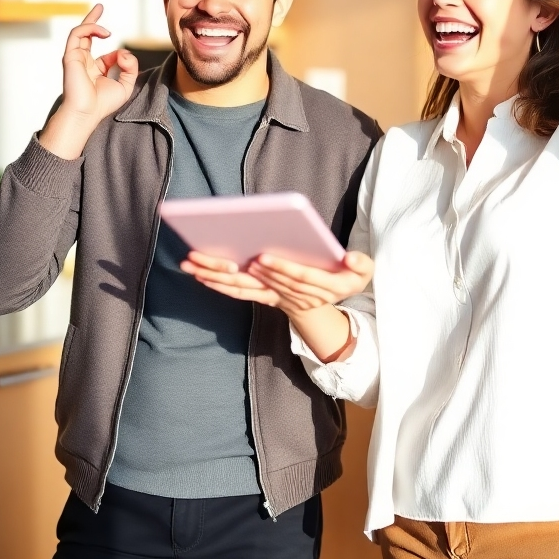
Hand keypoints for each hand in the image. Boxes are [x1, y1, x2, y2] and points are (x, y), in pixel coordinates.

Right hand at [39, 5, 138, 158]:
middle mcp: (83, 62)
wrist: (86, 113)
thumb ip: (130, 67)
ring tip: (103, 17)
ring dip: (92, 22)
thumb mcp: (125, 85)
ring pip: (80, 32)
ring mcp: (75, 58)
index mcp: (94, 70)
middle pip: (85, 36)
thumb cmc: (103, 104)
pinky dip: (90, 28)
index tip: (125, 61)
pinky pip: (77, 34)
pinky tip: (104, 32)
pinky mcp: (70, 55)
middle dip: (92, 20)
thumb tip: (123, 50)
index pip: (105, 54)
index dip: (119, 54)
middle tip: (100, 6)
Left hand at [181, 250, 373, 314]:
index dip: (281, 269)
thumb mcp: (362, 272)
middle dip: (242, 271)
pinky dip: (221, 285)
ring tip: (195, 264)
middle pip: (266, 283)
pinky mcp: (266, 296)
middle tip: (219, 258)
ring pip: (247, 289)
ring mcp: (279, 298)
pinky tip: (201, 274)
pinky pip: (241, 293)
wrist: (327, 300)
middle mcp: (298, 296)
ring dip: (220, 278)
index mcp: (323, 287)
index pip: (300, 278)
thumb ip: (361, 264)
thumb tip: (351, 258)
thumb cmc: (345, 276)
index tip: (262, 258)